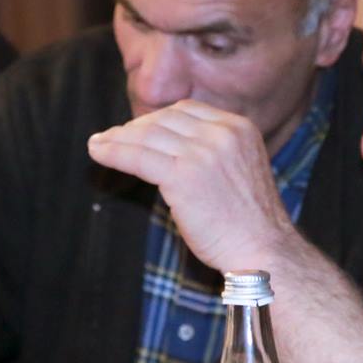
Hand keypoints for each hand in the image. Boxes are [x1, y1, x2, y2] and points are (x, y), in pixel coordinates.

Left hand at [88, 102, 294, 271]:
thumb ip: (213, 152)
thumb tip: (169, 148)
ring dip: (118, 139)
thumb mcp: (240, 170)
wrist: (264, 252)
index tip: (139, 129)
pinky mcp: (183, 176)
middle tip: (112, 138)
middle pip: (164, 119)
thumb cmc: (250, 223)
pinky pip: (138, 157)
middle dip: (135, 128)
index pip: (187, 110)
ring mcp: (203, 152)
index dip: (157, 118)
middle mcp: (222, 133)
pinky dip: (114, 153)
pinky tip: (98, 153)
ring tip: (98, 144)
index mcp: (239, 128)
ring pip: (147, 136)